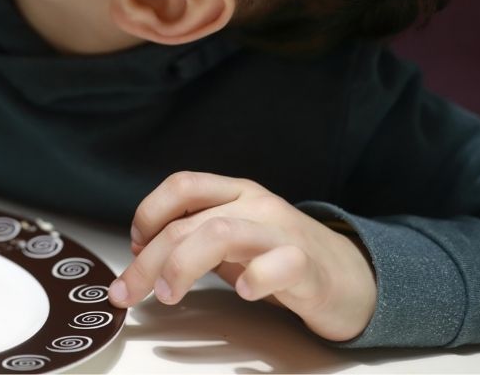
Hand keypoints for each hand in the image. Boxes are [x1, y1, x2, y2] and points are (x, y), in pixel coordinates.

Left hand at [108, 172, 376, 341]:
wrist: (351, 278)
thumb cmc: (282, 257)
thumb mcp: (233, 238)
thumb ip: (194, 237)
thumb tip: (142, 253)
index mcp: (235, 193)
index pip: (182, 185)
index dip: (148, 213)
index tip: (135, 247)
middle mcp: (256, 205)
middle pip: (187, 223)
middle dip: (148, 261)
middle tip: (128, 292)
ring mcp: (282, 233)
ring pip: (221, 233)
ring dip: (182, 266)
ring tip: (168, 295)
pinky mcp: (308, 265)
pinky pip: (280, 263)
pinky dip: (255, 278)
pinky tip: (243, 293)